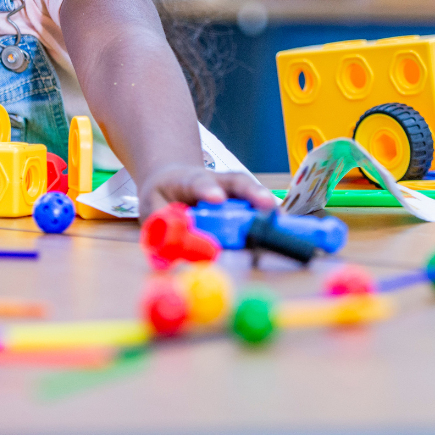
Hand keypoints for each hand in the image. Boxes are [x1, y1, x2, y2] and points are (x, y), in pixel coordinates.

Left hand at [138, 164, 277, 219]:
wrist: (170, 181)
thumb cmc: (161, 197)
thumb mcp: (152, 211)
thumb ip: (162, 228)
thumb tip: (176, 253)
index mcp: (186, 181)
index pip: (197, 182)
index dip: (207, 190)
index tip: (217, 199)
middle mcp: (214, 181)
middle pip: (234, 182)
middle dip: (250, 192)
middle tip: (266, 205)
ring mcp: (230, 189)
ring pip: (250, 191)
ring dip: (265, 204)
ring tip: (280, 218)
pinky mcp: (240, 201)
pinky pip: (256, 207)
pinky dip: (268, 216)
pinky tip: (282, 226)